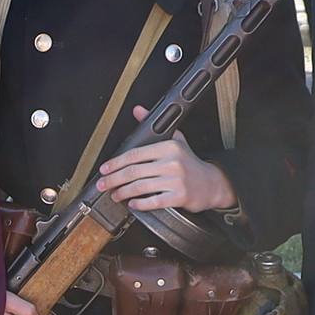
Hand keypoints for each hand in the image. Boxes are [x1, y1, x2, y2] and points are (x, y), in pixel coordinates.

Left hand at [96, 109, 235, 212]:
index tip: (104, 169)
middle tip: (103, 184)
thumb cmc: (189, 162)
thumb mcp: (175, 139)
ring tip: (115, 194)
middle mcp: (172, 163)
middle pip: (134, 172)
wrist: (211, 183)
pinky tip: (132, 203)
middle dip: (114, 179)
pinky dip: (140, 204)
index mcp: (168, 147)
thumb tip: (138, 110)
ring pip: (141, 187)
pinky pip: (154, 201)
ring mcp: (176, 181)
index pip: (135, 154)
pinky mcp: (179, 197)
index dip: (116, 163)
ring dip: (123, 192)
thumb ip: (153, 125)